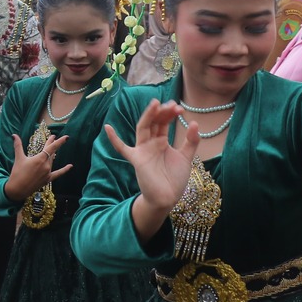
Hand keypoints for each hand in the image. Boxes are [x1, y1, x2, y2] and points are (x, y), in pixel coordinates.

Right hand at [2, 133, 73, 203]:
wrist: (17, 189)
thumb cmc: (17, 173)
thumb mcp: (18, 158)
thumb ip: (18, 145)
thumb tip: (14, 135)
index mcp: (40, 159)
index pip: (51, 147)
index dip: (59, 142)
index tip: (66, 137)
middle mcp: (46, 165)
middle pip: (51, 153)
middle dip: (52, 144)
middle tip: (53, 137)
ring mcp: (48, 173)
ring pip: (52, 161)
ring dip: (53, 155)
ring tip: (54, 150)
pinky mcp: (47, 179)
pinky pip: (58, 173)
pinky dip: (64, 170)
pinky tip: (70, 166)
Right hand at [104, 99, 197, 239]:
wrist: (167, 198)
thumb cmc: (174, 178)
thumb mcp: (186, 157)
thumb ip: (190, 141)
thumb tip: (193, 122)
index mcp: (161, 141)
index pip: (163, 122)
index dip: (170, 114)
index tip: (180, 108)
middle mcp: (150, 143)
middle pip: (154, 122)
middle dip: (162, 112)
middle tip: (173, 104)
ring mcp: (142, 150)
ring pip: (143, 128)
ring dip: (148, 116)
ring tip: (155, 104)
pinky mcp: (136, 159)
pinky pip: (122, 149)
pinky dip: (114, 139)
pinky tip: (108, 128)